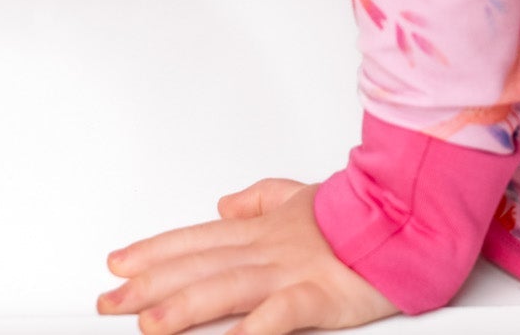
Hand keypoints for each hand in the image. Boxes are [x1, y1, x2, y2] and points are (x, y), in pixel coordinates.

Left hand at [98, 177, 400, 334]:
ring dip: (186, 306)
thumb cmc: (360, 213)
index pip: (197, 239)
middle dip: (150, 284)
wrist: (409, 215)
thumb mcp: (303, 196)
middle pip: (200, 265)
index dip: (154, 252)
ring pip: (229, 287)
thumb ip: (261, 199)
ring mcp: (294, 271)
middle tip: (110, 301)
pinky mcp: (322, 294)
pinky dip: (258, 326)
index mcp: (264, 228)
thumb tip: (224, 203)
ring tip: (151, 324)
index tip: (117, 264)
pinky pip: (284, 312)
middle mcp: (270, 248)